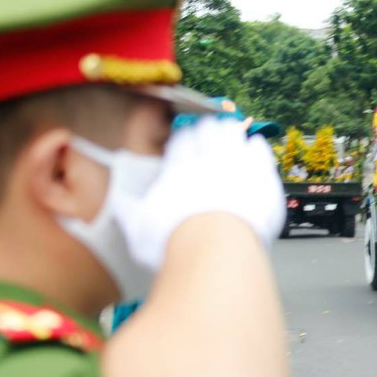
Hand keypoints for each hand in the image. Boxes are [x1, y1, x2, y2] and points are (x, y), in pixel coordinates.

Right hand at [114, 118, 286, 273]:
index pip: (180, 141)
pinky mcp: (262, 175)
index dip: (183, 137)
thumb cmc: (175, 242)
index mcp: (178, 168)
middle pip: (206, 132)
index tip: (185, 137)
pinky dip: (257, 145)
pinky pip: (260, 150)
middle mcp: (206, 160)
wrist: (217, 249)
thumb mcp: (139, 229)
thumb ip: (127, 211)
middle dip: (206, 129)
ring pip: (233, 134)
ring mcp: (237, 164)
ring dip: (230, 130)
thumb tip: (115, 202)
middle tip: (208, 128)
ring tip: (229, 128)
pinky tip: (256, 143)